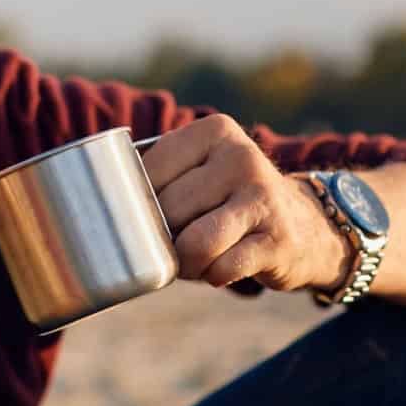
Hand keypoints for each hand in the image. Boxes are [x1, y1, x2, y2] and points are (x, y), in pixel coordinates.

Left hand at [144, 116, 349, 291]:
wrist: (302, 224)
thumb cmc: (227, 200)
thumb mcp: (199, 170)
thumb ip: (156, 177)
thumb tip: (103, 207)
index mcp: (213, 130)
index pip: (149, 172)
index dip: (140, 206)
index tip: (155, 215)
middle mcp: (241, 156)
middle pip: (170, 210)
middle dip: (164, 238)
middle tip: (178, 242)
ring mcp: (263, 196)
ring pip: (195, 244)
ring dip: (186, 263)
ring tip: (195, 260)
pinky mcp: (278, 238)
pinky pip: (223, 268)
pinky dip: (213, 276)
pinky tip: (222, 267)